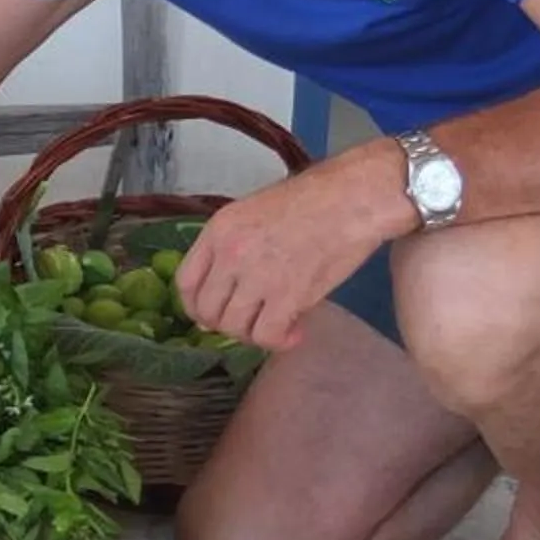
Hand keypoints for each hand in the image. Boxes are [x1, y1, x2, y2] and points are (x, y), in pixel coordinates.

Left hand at [173, 154, 406, 350]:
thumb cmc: (312, 201)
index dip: (196, 307)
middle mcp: (230, 254)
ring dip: (254, 334)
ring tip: (277, 324)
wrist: (354, 198)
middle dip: (227, 324)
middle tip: (253, 320)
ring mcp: (256, 275)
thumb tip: (225, 295)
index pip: (186, 283)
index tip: (213, 315)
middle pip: (207, 311)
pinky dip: (279, 341)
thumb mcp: (254, 213)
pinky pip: (266, 336)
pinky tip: (295, 332)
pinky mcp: (287, 294)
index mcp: (218, 230)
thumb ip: (233, 248)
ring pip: (234, 328)